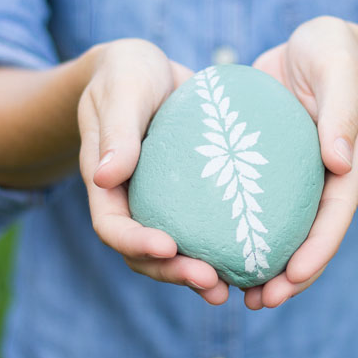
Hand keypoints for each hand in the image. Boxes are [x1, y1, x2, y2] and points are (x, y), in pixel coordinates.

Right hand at [78, 39, 229, 304]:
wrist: (145, 69)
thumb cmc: (126, 74)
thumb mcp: (123, 91)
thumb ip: (117, 130)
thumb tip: (105, 175)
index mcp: (104, 184)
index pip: (112, 227)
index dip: (136, 244)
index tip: (168, 247)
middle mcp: (130, 203)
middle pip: (144, 255)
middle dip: (174, 273)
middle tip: (212, 283)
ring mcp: (159, 206)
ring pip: (173, 254)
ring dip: (197, 274)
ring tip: (230, 288)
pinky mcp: (188, 201)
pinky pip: (202, 231)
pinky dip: (220, 249)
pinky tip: (252, 260)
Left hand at [246, 17, 357, 309]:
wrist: (316, 43)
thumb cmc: (331, 50)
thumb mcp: (338, 67)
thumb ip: (341, 110)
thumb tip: (339, 163)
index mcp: (348, 161)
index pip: (336, 215)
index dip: (318, 251)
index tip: (293, 277)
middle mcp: (324, 177)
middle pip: (310, 237)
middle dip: (290, 276)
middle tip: (259, 302)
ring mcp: (297, 176)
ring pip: (282, 230)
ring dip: (263, 264)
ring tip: (235, 294)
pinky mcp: (269, 168)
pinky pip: (256, 205)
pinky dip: (240, 229)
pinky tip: (212, 248)